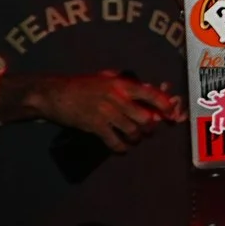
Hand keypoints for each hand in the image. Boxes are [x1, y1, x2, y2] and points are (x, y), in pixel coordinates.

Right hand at [25, 70, 183, 150]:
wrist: (54, 93)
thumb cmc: (80, 84)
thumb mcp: (105, 77)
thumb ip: (125, 84)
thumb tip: (147, 90)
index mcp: (121, 84)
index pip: (151, 94)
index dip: (164, 105)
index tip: (170, 113)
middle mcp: (117, 98)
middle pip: (145, 118)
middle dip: (150, 127)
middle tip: (147, 130)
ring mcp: (106, 113)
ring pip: (133, 131)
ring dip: (136, 138)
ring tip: (133, 138)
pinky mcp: (95, 126)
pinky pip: (115, 142)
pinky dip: (120, 147)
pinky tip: (120, 147)